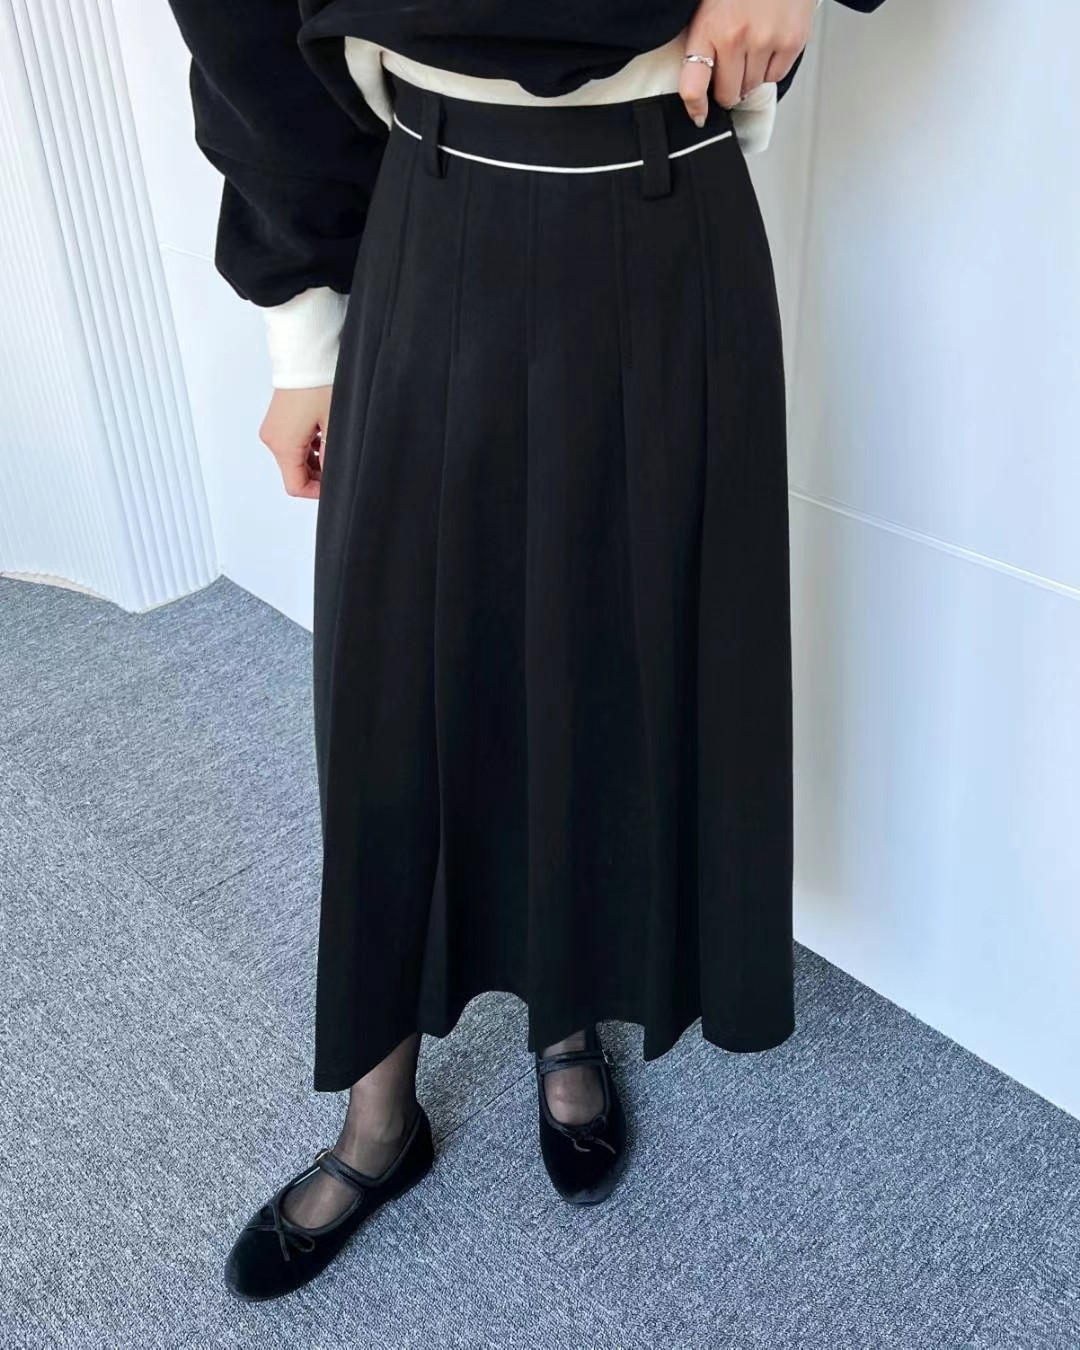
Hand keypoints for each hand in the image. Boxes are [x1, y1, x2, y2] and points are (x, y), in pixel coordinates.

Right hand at [258, 386, 331, 498]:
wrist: (306, 352)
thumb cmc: (319, 382)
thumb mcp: (334, 425)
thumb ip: (332, 456)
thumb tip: (333, 474)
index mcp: (284, 445)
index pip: (296, 486)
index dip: (318, 491)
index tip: (336, 482)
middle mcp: (273, 439)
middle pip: (295, 473)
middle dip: (318, 473)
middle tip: (340, 460)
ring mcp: (273, 428)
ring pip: (295, 459)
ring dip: (315, 458)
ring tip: (333, 441)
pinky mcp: (277, 419)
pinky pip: (292, 443)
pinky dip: (309, 445)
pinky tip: (324, 432)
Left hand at [680, 0, 816, 124]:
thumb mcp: (708, 6)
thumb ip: (704, 42)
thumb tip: (702, 85)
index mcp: (708, 29)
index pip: (693, 86)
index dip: (695, 107)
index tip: (699, 116)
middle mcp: (735, 38)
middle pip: (728, 94)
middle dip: (728, 89)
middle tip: (731, 70)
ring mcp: (765, 41)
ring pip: (753, 87)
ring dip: (750, 76)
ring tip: (752, 47)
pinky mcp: (791, 41)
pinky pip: (775, 76)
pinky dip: (771, 67)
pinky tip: (769, 43)